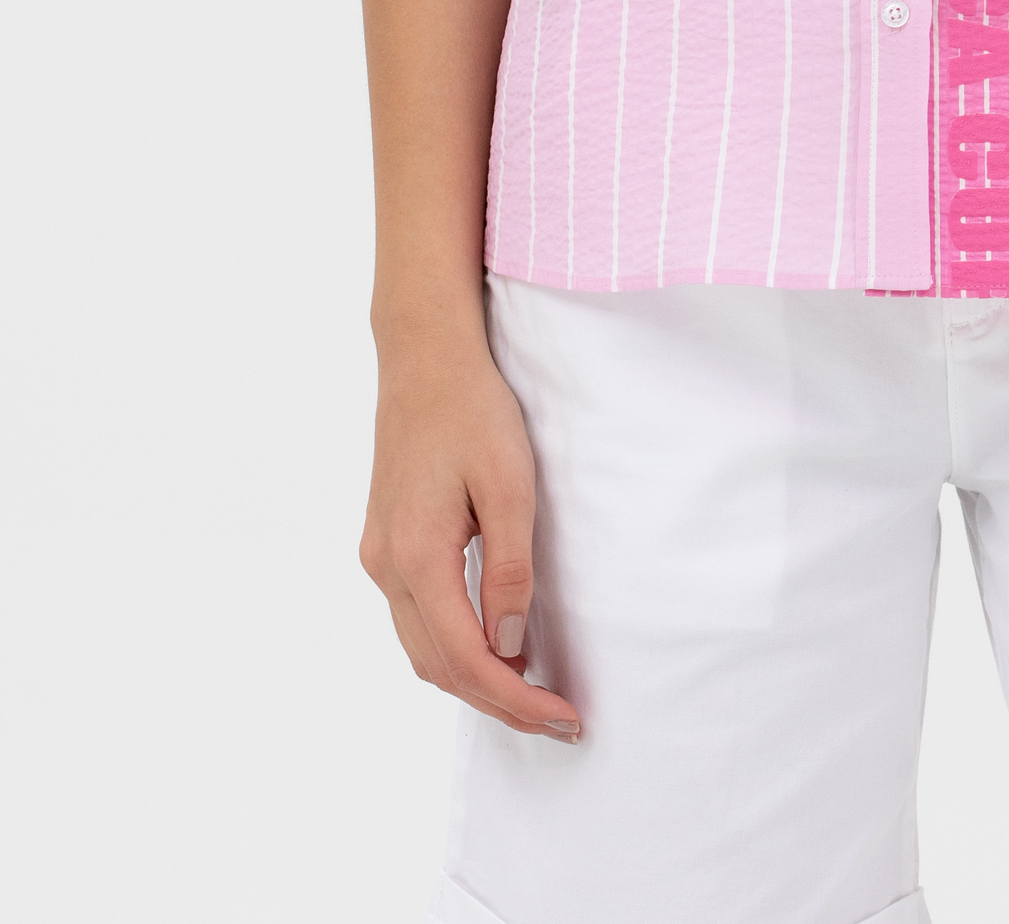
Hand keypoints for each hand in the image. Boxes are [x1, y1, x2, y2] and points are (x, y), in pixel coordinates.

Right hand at [360, 334, 582, 740]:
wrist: (424, 356)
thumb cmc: (472, 410)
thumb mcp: (509, 485)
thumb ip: (510, 570)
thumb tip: (509, 646)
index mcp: (416, 557)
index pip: (466, 659)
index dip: (515, 699)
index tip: (563, 716)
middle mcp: (386, 566)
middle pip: (438, 666)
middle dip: (498, 701)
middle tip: (557, 718)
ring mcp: (379, 555)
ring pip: (422, 647)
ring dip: (473, 678)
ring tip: (532, 691)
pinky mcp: (384, 542)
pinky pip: (416, 617)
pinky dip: (454, 644)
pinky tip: (493, 643)